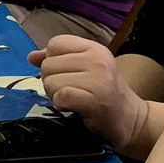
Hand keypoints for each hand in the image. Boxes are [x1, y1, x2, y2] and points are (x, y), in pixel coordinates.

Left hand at [32, 37, 149, 151]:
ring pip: (51, 81)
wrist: (132, 119)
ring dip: (55, 95)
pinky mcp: (95, 100)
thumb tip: (31, 56)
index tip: (66, 74)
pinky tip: (72, 107)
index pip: (55, 43)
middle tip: (70, 91)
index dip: (52, 60)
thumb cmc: (105, 93)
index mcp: (94, 48)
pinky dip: (61, 104)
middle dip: (52, 81)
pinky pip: (61, 96)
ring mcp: (98, 79)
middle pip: (48, 64)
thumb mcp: (84, 69)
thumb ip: (58, 60)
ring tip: (73, 99)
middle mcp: (97, 59)